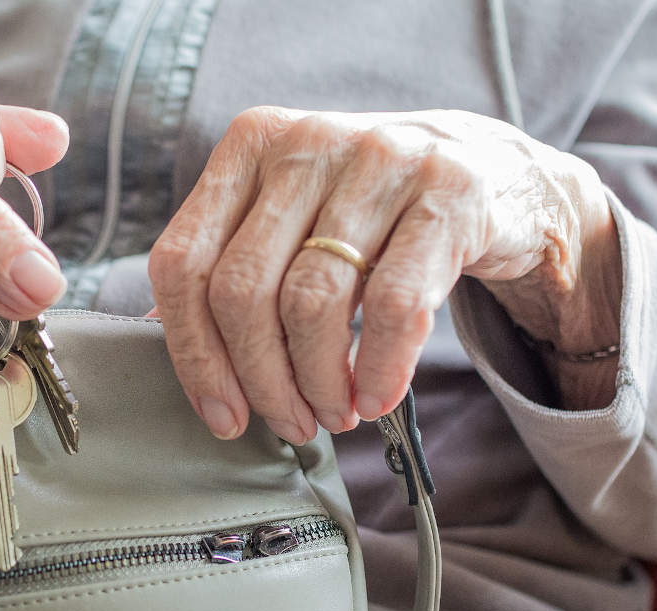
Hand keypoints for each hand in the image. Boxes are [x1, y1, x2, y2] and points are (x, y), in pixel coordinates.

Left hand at [149, 107, 618, 443]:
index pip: (184, 261)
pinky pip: (394, 305)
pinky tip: (376, 398)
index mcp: (250, 144)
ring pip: (312, 301)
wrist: (500, 175)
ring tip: (335, 413)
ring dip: (318, 383)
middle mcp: (307, 142)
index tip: (221, 414)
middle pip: (243, 290)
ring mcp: (380, 159)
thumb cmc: (376, 213)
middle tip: (290, 422)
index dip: (193, 353)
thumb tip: (156, 329)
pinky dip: (379, 369)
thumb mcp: (296, 216)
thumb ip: (232, 260)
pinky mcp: (448, 192)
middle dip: (260, 379)